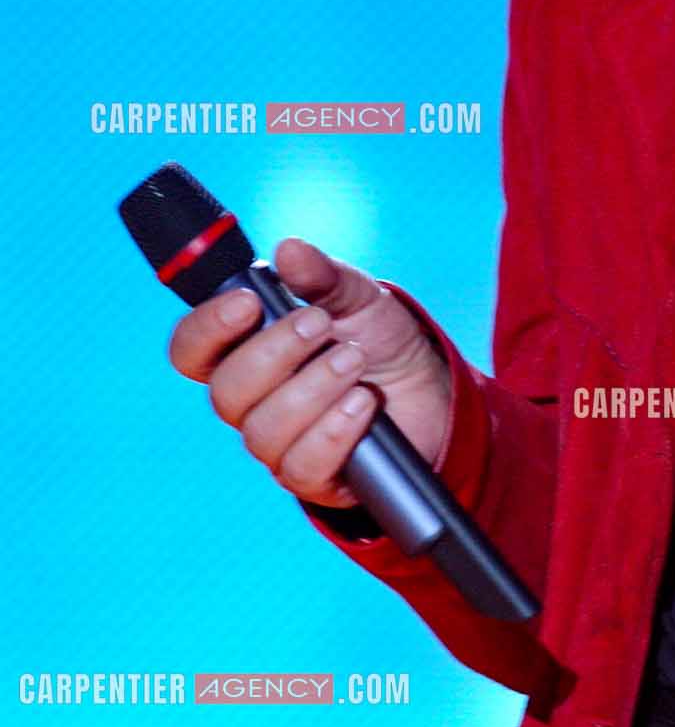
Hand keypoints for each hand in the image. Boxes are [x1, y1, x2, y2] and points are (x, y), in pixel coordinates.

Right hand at [167, 238, 451, 510]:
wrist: (429, 387)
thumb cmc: (378, 340)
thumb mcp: (357, 296)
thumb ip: (322, 275)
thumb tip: (288, 250)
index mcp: (245, 351)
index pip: (191, 350)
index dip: (206, 329)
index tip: (248, 303)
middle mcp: (252, 402)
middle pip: (226, 393)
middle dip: (276, 353)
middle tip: (321, 325)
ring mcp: (279, 443)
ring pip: (263, 432)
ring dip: (312, 390)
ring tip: (354, 362)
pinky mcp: (313, 476)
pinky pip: (303, 465)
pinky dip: (334, 431)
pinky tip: (362, 405)